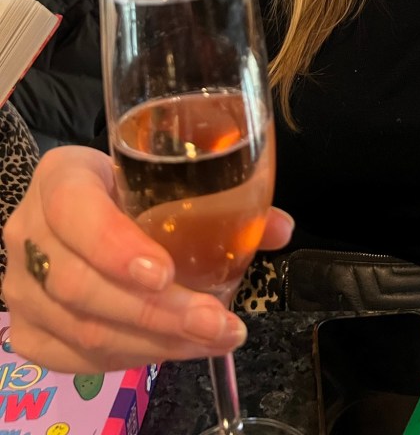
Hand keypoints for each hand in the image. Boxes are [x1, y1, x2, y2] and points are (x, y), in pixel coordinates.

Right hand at [3, 147, 293, 372]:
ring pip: (84, 329)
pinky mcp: (27, 328)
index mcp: (62, 178)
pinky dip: (133, 358)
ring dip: (156, 343)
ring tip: (213, 339)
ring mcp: (21, 286)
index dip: (115, 246)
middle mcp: (28, 231)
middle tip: (217, 323)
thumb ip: (221, 196)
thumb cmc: (126, 186)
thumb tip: (279, 228)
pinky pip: (77, 358)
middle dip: (158, 312)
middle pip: (84, 285)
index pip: (75, 212)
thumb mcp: (161, 174)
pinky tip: (177, 350)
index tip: (165, 272)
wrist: (76, 207)